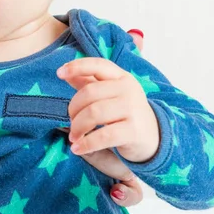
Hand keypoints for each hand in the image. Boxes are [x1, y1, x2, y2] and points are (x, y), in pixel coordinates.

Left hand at [62, 29, 145, 205]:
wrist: (154, 137)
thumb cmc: (124, 112)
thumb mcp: (109, 94)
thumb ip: (88, 83)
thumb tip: (65, 73)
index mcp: (121, 77)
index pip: (97, 65)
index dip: (77, 66)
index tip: (59, 73)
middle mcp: (128, 89)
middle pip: (89, 93)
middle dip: (73, 109)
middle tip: (70, 121)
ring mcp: (132, 109)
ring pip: (93, 113)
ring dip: (77, 127)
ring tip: (73, 136)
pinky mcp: (133, 131)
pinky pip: (103, 136)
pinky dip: (86, 143)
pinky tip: (77, 148)